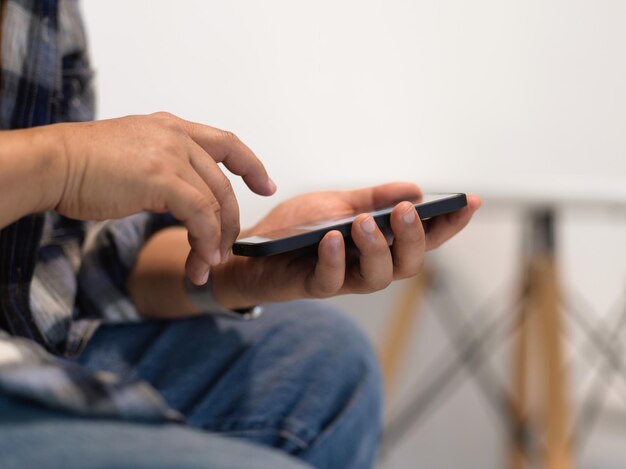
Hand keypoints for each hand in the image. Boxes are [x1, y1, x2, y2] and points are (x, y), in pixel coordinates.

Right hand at [42, 112, 275, 284]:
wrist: (52, 164)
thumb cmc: (83, 166)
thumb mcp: (133, 156)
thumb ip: (163, 169)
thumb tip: (182, 200)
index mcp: (171, 128)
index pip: (225, 142)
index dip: (251, 165)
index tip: (265, 185)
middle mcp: (176, 136)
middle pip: (224, 183)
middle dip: (230, 222)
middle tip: (227, 249)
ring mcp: (171, 154)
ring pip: (216, 202)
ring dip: (217, 240)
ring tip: (208, 264)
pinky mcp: (162, 177)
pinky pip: (201, 215)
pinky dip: (206, 241)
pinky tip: (201, 259)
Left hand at [211, 182, 480, 307]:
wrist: (252, 250)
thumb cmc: (297, 228)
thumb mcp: (336, 204)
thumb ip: (372, 199)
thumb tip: (415, 189)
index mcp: (379, 243)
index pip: (423, 237)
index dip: (449, 223)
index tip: (471, 201)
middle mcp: (367, 264)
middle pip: (408, 264)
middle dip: (414, 239)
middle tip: (406, 213)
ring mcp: (343, 278)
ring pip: (378, 278)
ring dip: (378, 249)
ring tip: (367, 223)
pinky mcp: (314, 285)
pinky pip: (331, 280)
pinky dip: (335, 260)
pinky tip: (332, 238)